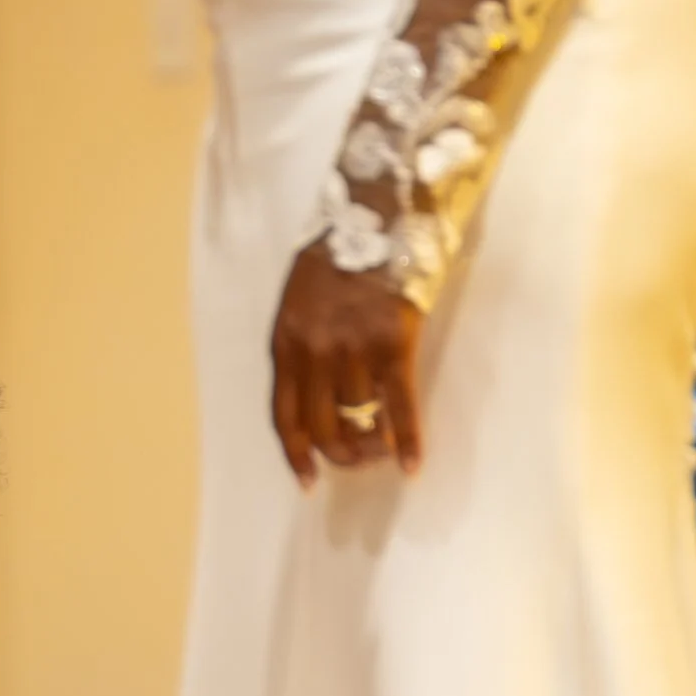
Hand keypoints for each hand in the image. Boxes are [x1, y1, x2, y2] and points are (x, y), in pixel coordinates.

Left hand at [270, 242, 424, 485]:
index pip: (284, 416)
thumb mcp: (298, 300)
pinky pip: (399, 407)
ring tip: (386, 450)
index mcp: (285, 343)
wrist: (373, 214)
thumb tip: (316, 395)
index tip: (308, 480)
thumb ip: (300, 345)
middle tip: (361, 462)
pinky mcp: (392, 345)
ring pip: (360, 420)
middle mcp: (314, 353)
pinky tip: (411, 464)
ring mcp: (353, 350)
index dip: (297, 454)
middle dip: (342, 454)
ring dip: (374, 446)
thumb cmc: (337, 255)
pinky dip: (407, 440)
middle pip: (323, 427)